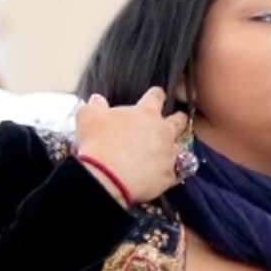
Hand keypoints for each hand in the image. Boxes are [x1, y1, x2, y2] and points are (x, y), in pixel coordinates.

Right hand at [74, 86, 190, 205]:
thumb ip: (96, 106)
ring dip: (176, 147)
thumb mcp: (89, 116)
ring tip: (171, 149)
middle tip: (178, 118)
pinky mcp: (170, 176)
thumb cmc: (98, 143)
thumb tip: (97, 100)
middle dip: (179, 118)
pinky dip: (173, 171)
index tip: (158, 94)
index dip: (157, 94)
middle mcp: (163, 132)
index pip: (156, 97)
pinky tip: (168, 172)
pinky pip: (178, 173)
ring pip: (181, 147)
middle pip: (178, 121)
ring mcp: (169, 155)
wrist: (107, 176)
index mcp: (145, 113)